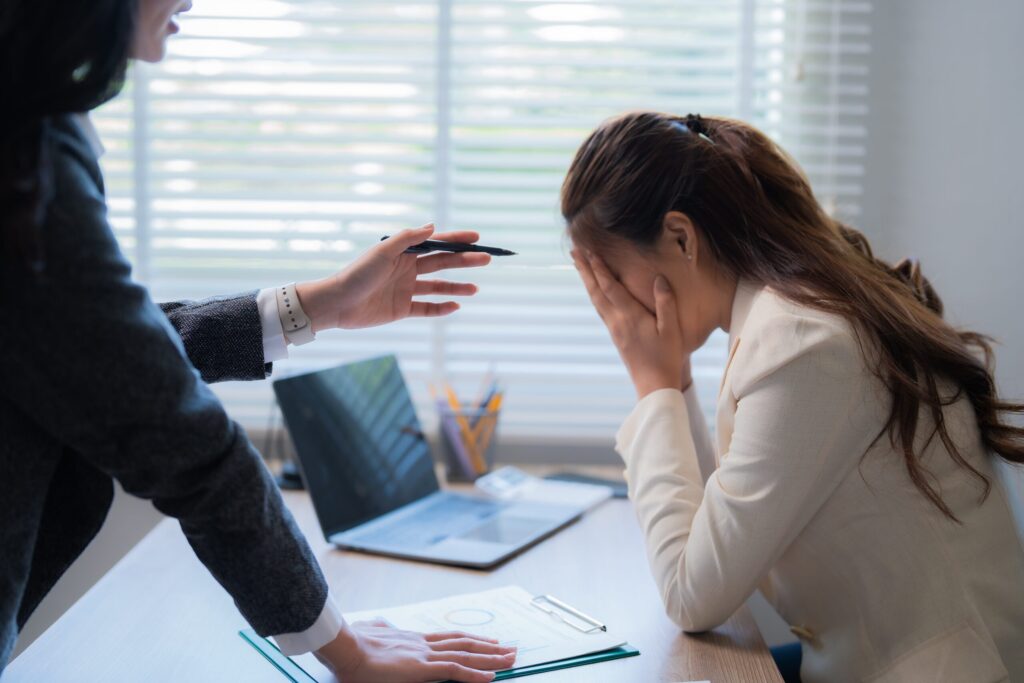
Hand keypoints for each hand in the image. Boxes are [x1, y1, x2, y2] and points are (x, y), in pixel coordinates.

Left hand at [296, 224, 489, 330]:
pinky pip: (427, 308)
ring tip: (476, 288)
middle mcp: (407, 269)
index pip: (435, 243)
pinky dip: (442, 308)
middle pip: (442, 264)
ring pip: (438, 287)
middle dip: (464, 261)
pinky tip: (456, 306)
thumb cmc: (357, 274)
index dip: (456, 239)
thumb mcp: (382, 252)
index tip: (476, 237)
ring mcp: (405, 289)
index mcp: (403, 252)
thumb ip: (407, 239)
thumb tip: (433, 227)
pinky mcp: (402, 309)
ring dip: (457, 287)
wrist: (337, 303)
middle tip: (485, 260)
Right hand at [315, 619, 516, 682]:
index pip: (450, 638)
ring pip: (466, 655)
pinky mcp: (422, 668)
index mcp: (413, 639)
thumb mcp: (372, 630)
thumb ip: (383, 628)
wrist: (345, 646)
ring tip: (511, 659)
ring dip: (491, 658)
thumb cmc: (352, 642)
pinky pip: (455, 671)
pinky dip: (475, 674)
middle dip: (490, 648)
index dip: (471, 640)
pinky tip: (491, 677)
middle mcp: (424, 644)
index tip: (489, 640)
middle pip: (464, 644)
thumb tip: (382, 623)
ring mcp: (425, 655)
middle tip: (511, 649)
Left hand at [573, 250, 689, 399]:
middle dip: (585, 270)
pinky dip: (595, 295)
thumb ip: (665, 303)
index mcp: (630, 316)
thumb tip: (659, 279)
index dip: (600, 269)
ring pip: (596, 300)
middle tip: (574, 251)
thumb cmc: (666, 357)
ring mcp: (614, 329)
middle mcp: (617, 321)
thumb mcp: (672, 329)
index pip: (610, 287)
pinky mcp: (616, 336)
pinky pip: (601, 309)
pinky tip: (595, 292)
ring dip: (587, 281)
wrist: (654, 385)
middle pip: (596, 291)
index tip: (590, 252)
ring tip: (580, 266)